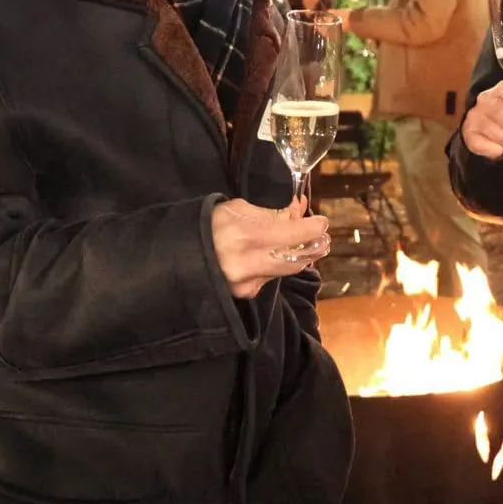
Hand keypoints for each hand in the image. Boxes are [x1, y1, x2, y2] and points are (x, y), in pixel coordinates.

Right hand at [211, 198, 331, 298]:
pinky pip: (271, 277)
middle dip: (314, 247)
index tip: (321, 222)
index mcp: (245, 236)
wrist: (180, 255)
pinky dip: (278, 265)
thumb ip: (270, 213)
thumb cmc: (208, 225)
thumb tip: (298, 212)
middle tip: (322, 237)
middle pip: (297, 258)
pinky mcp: (245, 294)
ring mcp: (246, 283)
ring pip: (287, 270)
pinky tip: (275, 255)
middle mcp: (248, 264)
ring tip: (303, 242)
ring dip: (299, 256)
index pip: (294, 234)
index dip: (313, 228)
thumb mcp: (236, 209)